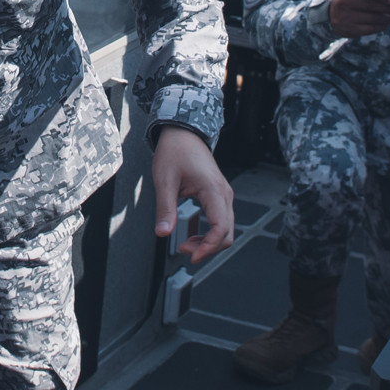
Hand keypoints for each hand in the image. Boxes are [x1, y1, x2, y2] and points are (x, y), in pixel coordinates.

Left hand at [152, 126, 235, 263]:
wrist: (183, 133)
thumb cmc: (175, 151)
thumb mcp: (164, 181)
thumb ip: (165, 208)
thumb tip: (163, 233)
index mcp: (214, 190)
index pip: (221, 227)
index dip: (208, 246)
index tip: (192, 256)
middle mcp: (224, 194)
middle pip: (227, 233)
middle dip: (207, 247)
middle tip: (183, 249)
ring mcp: (224, 195)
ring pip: (226, 229)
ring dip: (208, 242)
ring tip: (186, 244)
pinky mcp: (219, 196)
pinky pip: (221, 221)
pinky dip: (209, 233)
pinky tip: (192, 236)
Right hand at [328, 0, 389, 37]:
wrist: (331, 16)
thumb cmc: (349, 1)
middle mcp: (343, 2)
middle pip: (369, 5)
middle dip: (387, 8)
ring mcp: (345, 17)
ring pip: (371, 18)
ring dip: (387, 19)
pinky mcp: (349, 29)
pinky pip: (368, 29)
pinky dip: (380, 27)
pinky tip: (387, 25)